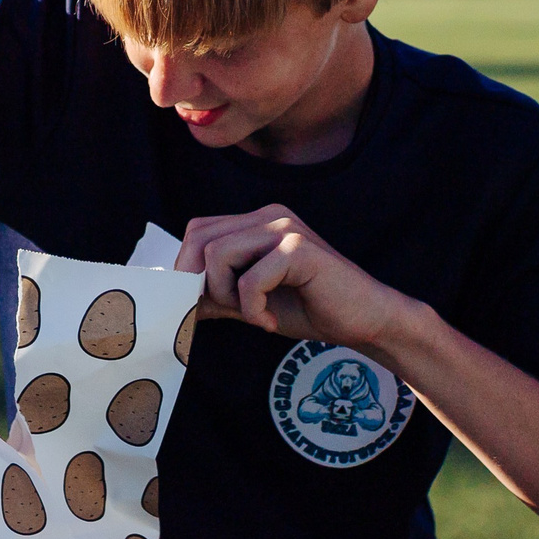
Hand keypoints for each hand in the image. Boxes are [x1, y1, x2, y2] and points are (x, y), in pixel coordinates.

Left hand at [176, 205, 426, 357]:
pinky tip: (269, 321)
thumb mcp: (251, 303)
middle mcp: (269, 216)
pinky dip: (253, 308)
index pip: (197, 232)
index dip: (186, 270)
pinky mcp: (299, 249)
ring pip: (218, 255)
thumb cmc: (310, 309)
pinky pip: (251, 278)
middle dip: (199, 284)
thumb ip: (216, 296)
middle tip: (226, 311)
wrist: (364, 321)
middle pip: (199, 239)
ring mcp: (285, 229)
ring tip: (254, 314)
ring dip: (228, 296)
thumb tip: (174, 301)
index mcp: (256, 222)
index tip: (200, 305)